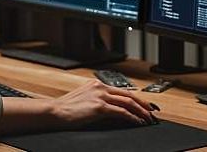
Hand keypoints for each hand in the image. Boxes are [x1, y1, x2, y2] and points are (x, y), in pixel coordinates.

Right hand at [0, 79, 155, 135]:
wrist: (55, 112)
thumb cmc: (66, 109)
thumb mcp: (84, 100)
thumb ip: (98, 100)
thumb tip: (113, 109)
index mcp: (96, 84)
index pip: (120, 90)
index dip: (135, 97)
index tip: (143, 104)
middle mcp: (99, 87)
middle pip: (128, 94)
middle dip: (142, 103)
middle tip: (151, 111)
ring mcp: (100, 96)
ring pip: (127, 102)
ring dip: (140, 111)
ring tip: (147, 118)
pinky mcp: (99, 107)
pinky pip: (121, 112)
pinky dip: (131, 117)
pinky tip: (136, 122)